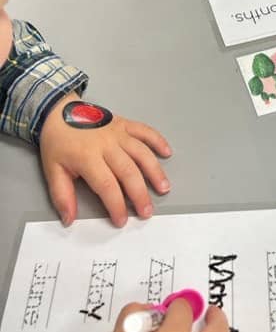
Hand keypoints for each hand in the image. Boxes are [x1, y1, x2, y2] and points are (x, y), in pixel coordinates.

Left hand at [39, 93, 171, 226]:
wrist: (57, 111)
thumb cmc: (57, 142)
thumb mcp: (52, 170)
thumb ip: (62, 196)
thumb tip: (70, 219)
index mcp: (87, 157)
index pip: (107, 185)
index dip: (116, 205)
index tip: (121, 220)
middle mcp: (106, 144)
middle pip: (128, 171)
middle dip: (139, 194)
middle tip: (146, 212)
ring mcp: (118, 132)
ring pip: (141, 152)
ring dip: (154, 171)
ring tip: (163, 188)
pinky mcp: (124, 123)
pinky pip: (144, 131)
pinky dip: (157, 140)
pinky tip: (167, 153)